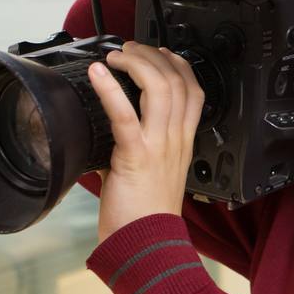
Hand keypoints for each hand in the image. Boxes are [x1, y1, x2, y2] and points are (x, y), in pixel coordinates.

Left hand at [86, 42, 203, 242]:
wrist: (146, 244)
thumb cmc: (145, 217)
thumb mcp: (150, 174)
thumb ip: (136, 149)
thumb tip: (108, 134)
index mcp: (181, 144)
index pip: (194, 92)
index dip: (180, 65)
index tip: (162, 53)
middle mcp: (175, 140)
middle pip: (177, 82)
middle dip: (153, 56)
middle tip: (129, 49)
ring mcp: (159, 146)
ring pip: (159, 89)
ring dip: (135, 64)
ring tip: (116, 56)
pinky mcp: (136, 156)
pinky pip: (126, 115)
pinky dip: (110, 89)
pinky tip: (99, 73)